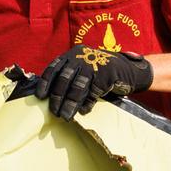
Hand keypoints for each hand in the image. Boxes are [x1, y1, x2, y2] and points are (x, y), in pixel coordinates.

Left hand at [34, 45, 153, 120]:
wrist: (129, 70)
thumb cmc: (101, 72)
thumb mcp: (83, 69)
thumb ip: (70, 78)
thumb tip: (52, 97)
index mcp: (72, 55)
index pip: (54, 68)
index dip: (46, 82)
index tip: (41, 96)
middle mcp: (81, 57)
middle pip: (64, 79)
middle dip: (58, 97)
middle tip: (54, 112)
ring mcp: (94, 64)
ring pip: (77, 87)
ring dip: (70, 104)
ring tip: (66, 116)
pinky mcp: (106, 73)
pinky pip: (93, 92)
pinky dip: (87, 104)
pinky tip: (83, 112)